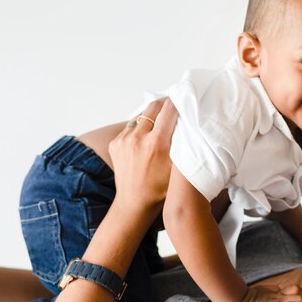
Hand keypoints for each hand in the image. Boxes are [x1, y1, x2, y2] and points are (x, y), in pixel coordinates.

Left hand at [108, 98, 177, 216]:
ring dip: (150, 118)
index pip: (168, 110)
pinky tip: (145, 140)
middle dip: (163, 105)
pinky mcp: (115, 143)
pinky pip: (130, 128)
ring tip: (159, 126)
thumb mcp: (178, 167)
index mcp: (156, 143)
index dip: (177, 102)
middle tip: (172, 106)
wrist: (134, 202)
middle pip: (153, 107)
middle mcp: (138, 138)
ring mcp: (124, 140)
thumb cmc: (160, 188)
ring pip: (141, 117)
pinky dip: (139, 130)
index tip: (182, 98)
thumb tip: (186, 121)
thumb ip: (182, 144)